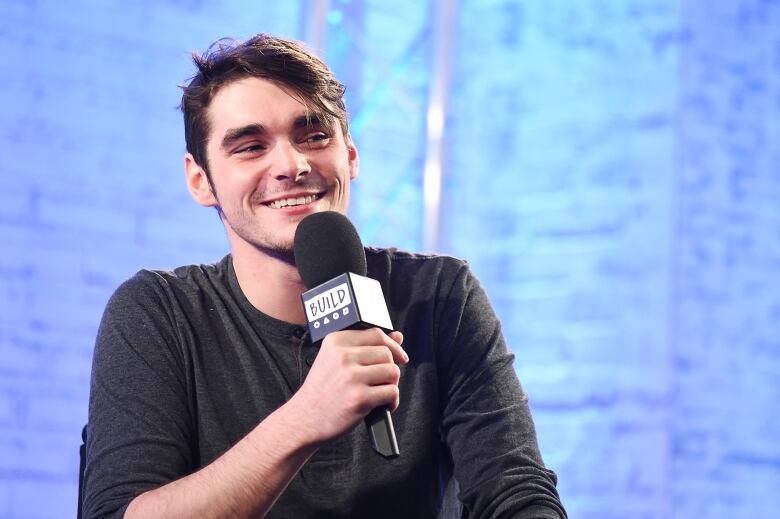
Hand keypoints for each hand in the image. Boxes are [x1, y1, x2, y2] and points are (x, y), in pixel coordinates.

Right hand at [288, 328, 407, 444]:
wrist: (304, 419)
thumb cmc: (323, 390)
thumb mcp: (336, 360)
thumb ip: (366, 346)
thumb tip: (398, 336)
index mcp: (335, 341)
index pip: (376, 334)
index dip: (393, 345)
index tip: (399, 356)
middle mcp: (343, 356)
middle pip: (387, 354)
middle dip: (390, 369)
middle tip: (382, 382)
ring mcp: (351, 377)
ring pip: (392, 372)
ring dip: (392, 385)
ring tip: (380, 393)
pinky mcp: (359, 398)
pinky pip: (391, 392)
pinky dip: (392, 401)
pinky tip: (381, 406)